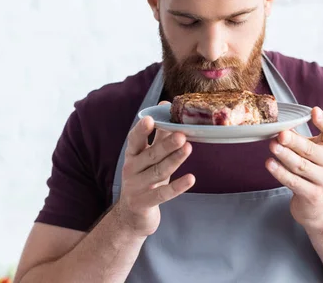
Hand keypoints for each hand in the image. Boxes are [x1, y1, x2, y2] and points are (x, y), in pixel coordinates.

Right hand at [114, 101, 194, 236]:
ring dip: (174, 160)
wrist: (132, 216)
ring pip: (158, 172)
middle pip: (150, 155)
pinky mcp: (145, 203)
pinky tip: (191, 179)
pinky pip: (163, 194)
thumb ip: (157, 135)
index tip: (149, 118)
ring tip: (188, 148)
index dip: (141, 130)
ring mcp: (137, 187)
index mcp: (132, 155)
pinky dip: (177, 187)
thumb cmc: (144, 180)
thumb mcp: (149, 158)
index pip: (134, 140)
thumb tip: (164, 107)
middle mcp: (131, 170)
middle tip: (181, 134)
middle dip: (165, 144)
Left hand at [265, 107, 322, 227]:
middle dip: (295, 141)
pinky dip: (280, 173)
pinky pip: (294, 182)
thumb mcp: (311, 153)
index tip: (314, 111)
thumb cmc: (312, 173)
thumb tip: (278, 122)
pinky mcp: (312, 195)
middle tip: (281, 134)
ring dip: (285, 156)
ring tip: (272, 146)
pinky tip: (270, 164)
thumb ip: (298, 138)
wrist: (321, 208)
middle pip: (312, 150)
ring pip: (301, 166)